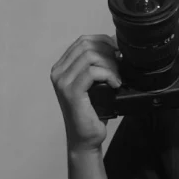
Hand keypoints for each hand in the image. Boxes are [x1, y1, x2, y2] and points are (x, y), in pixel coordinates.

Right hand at [50, 35, 121, 152]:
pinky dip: (108, 75)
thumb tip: (116, 46)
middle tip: (120, 66)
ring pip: (90, 56)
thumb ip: (98, 64)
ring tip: (117, 78)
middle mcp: (58, 72)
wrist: (86, 138)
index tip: (118, 52)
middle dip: (108, 52)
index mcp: (62, 67)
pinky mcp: (71, 92)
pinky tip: (115, 84)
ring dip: (110, 64)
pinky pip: (92, 72)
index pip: (83, 40)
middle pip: (87, 45)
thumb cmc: (93, 112)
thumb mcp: (96, 83)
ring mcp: (62, 82)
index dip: (104, 41)